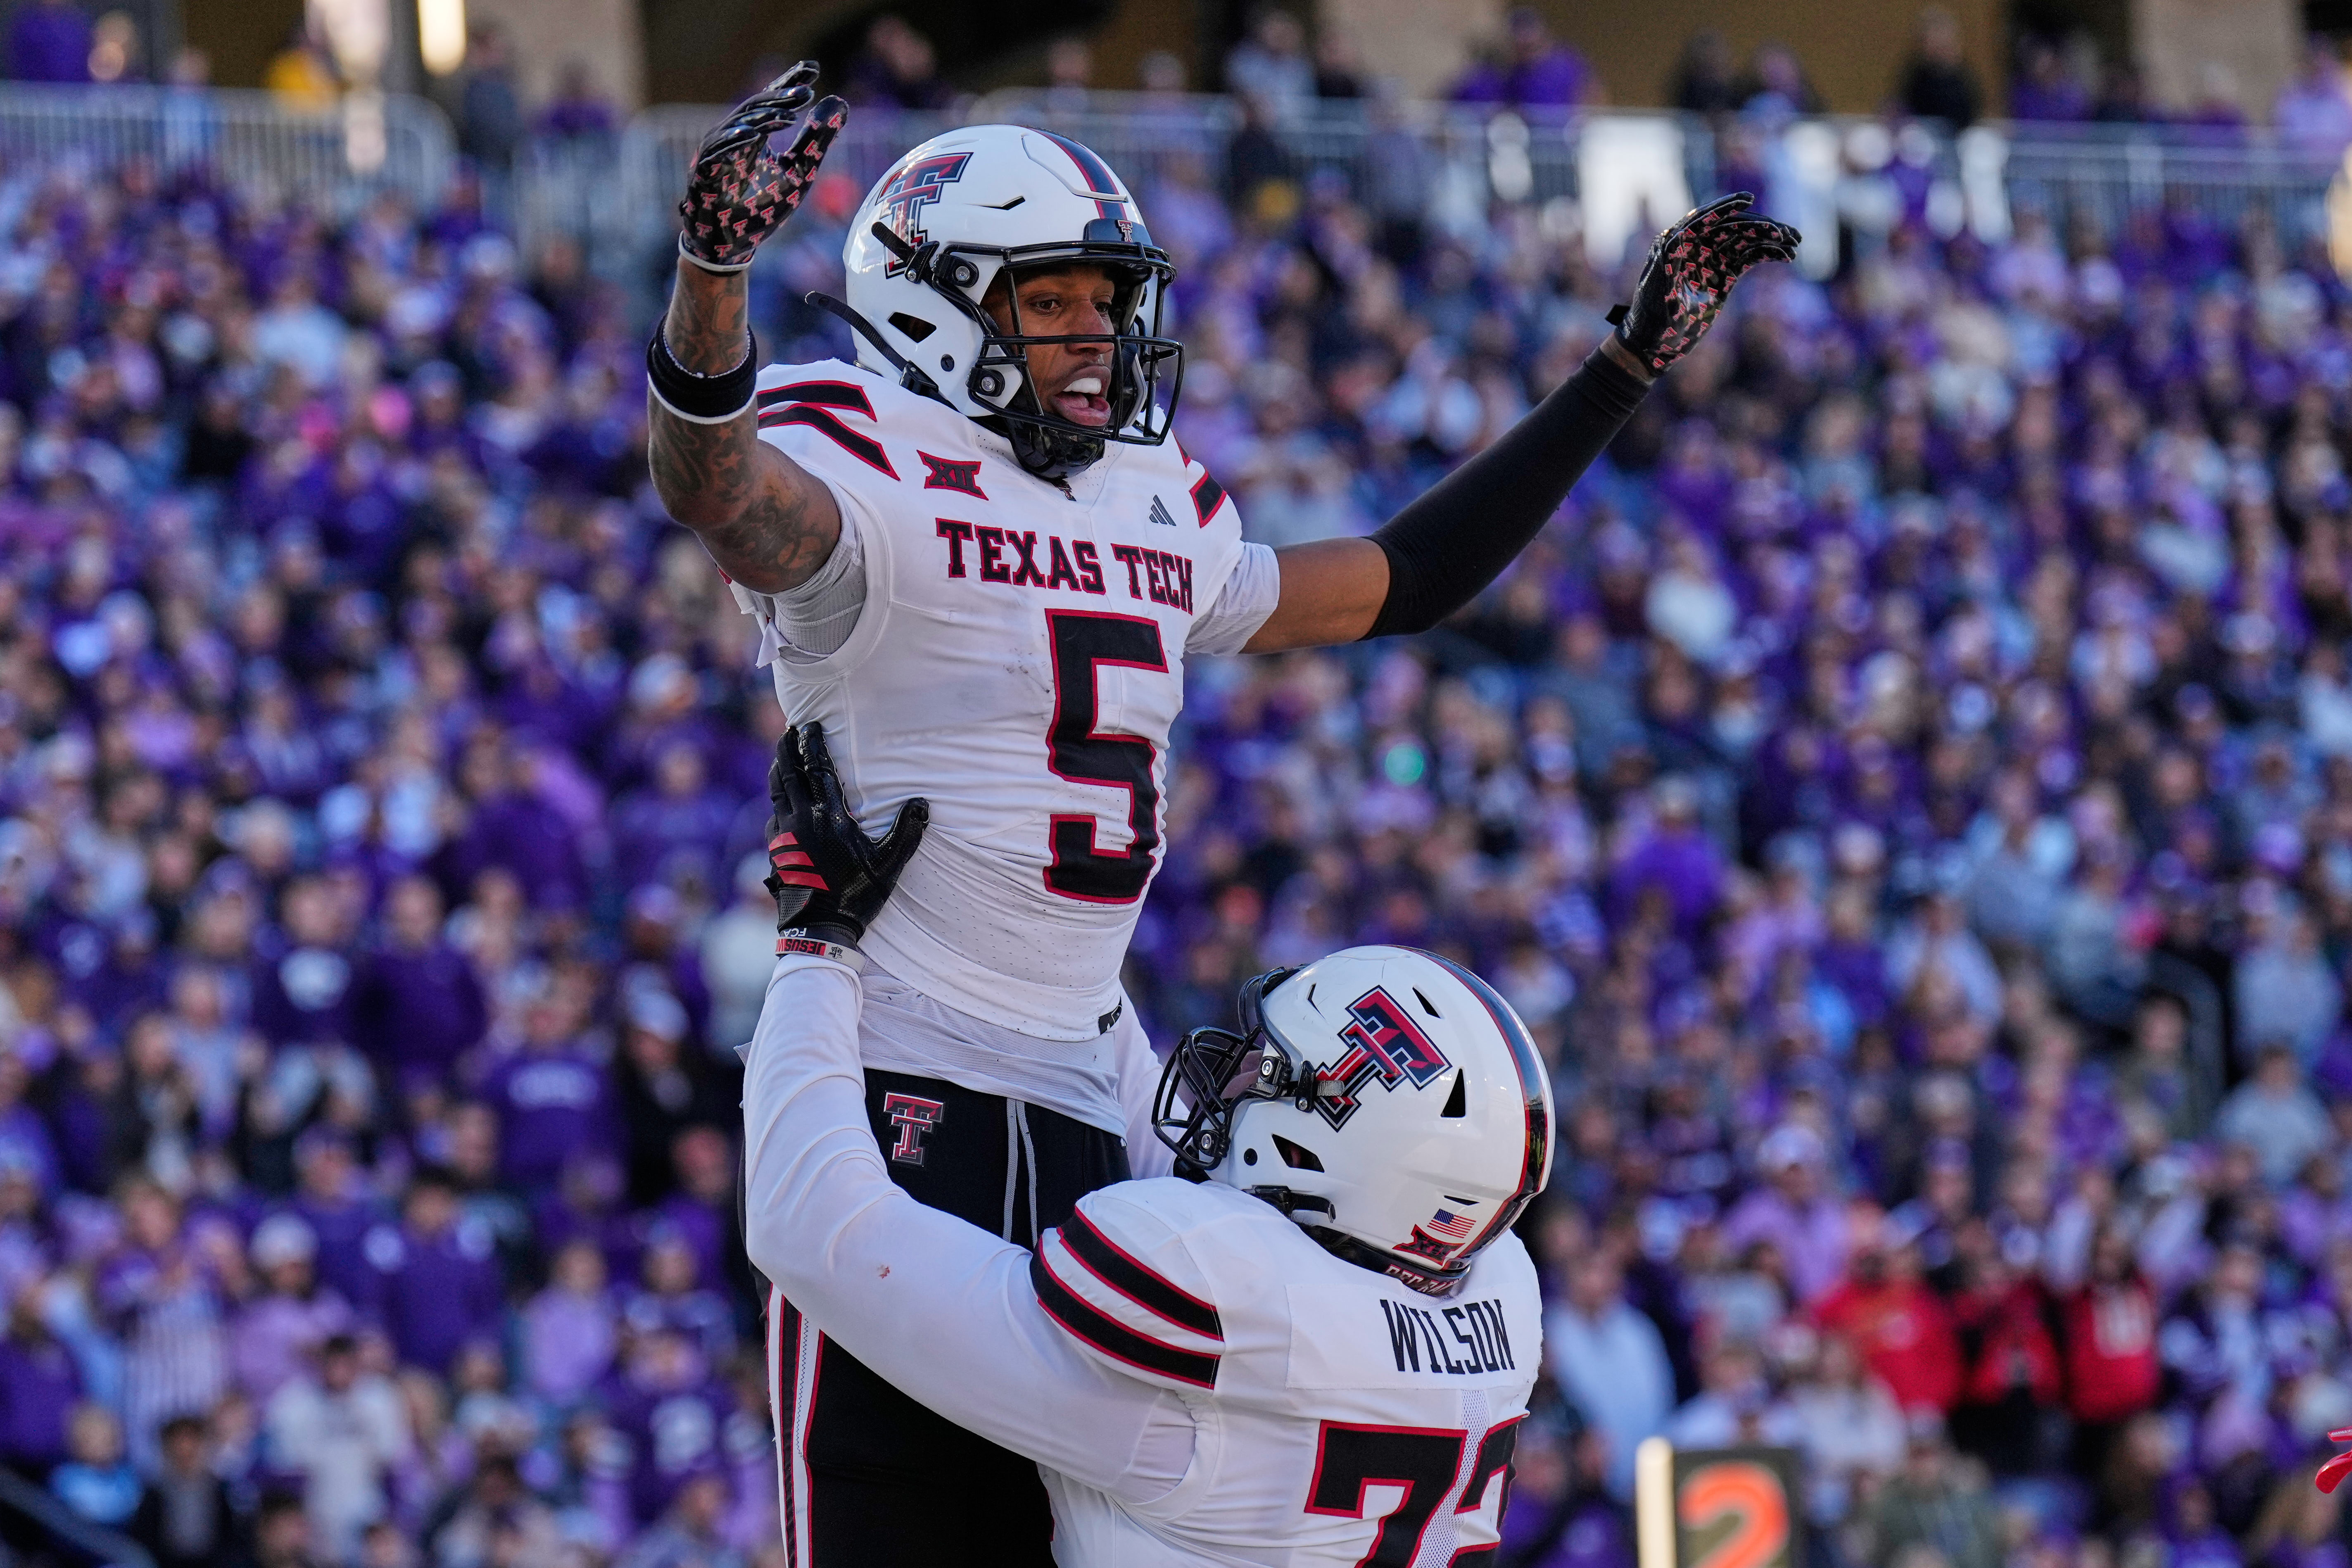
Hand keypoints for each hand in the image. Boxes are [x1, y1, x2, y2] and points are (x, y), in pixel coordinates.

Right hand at [678, 62, 847, 272]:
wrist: (732, 244)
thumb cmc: (762, 207)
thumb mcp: (800, 169)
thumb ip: (817, 138)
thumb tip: (840, 102)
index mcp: (754, 133)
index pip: (772, 101)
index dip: (789, 83)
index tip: (813, 69)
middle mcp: (732, 137)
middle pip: (755, 108)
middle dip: (779, 99)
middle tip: (806, 93)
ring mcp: (715, 154)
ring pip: (736, 128)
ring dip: (761, 120)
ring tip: (787, 115)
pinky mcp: (703, 174)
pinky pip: (717, 154)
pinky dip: (734, 144)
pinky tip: (753, 136)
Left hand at [766, 723, 927, 947]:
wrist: (818, 927)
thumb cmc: (857, 894)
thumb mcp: (889, 864)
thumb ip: (906, 831)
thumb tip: (922, 803)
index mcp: (829, 816)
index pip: (818, 769)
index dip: (812, 743)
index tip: (809, 724)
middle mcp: (801, 819)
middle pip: (788, 773)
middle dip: (788, 748)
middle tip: (789, 730)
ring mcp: (784, 834)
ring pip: (776, 791)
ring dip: (778, 770)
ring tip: (781, 756)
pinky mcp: (776, 849)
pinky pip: (773, 817)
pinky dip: (777, 802)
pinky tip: (780, 804)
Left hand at [1608, 193, 1799, 375]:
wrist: (1656, 345)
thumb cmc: (1653, 322)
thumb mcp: (1659, 294)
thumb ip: (1666, 267)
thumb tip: (1671, 238)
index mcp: (1676, 245)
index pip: (1703, 219)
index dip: (1725, 207)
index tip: (1747, 199)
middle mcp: (1695, 247)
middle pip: (1731, 227)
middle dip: (1759, 226)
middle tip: (1785, 233)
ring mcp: (1712, 260)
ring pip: (1745, 240)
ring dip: (1770, 239)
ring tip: (1794, 243)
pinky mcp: (1724, 274)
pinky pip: (1749, 258)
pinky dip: (1768, 254)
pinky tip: (1786, 256)